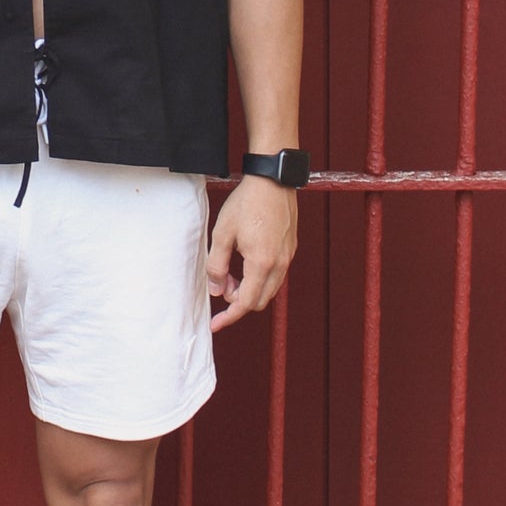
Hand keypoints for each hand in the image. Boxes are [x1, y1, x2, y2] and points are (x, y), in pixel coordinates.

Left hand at [206, 175, 296, 332]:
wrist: (272, 181)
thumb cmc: (247, 203)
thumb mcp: (222, 233)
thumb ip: (216, 265)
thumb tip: (216, 290)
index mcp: (262, 263)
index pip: (245, 303)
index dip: (228, 317)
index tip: (215, 325)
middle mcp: (279, 264)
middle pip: (259, 301)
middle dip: (237, 300)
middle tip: (221, 281)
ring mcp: (288, 257)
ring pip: (269, 289)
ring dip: (249, 289)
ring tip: (232, 270)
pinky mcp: (290, 249)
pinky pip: (276, 275)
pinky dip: (259, 278)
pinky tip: (246, 261)